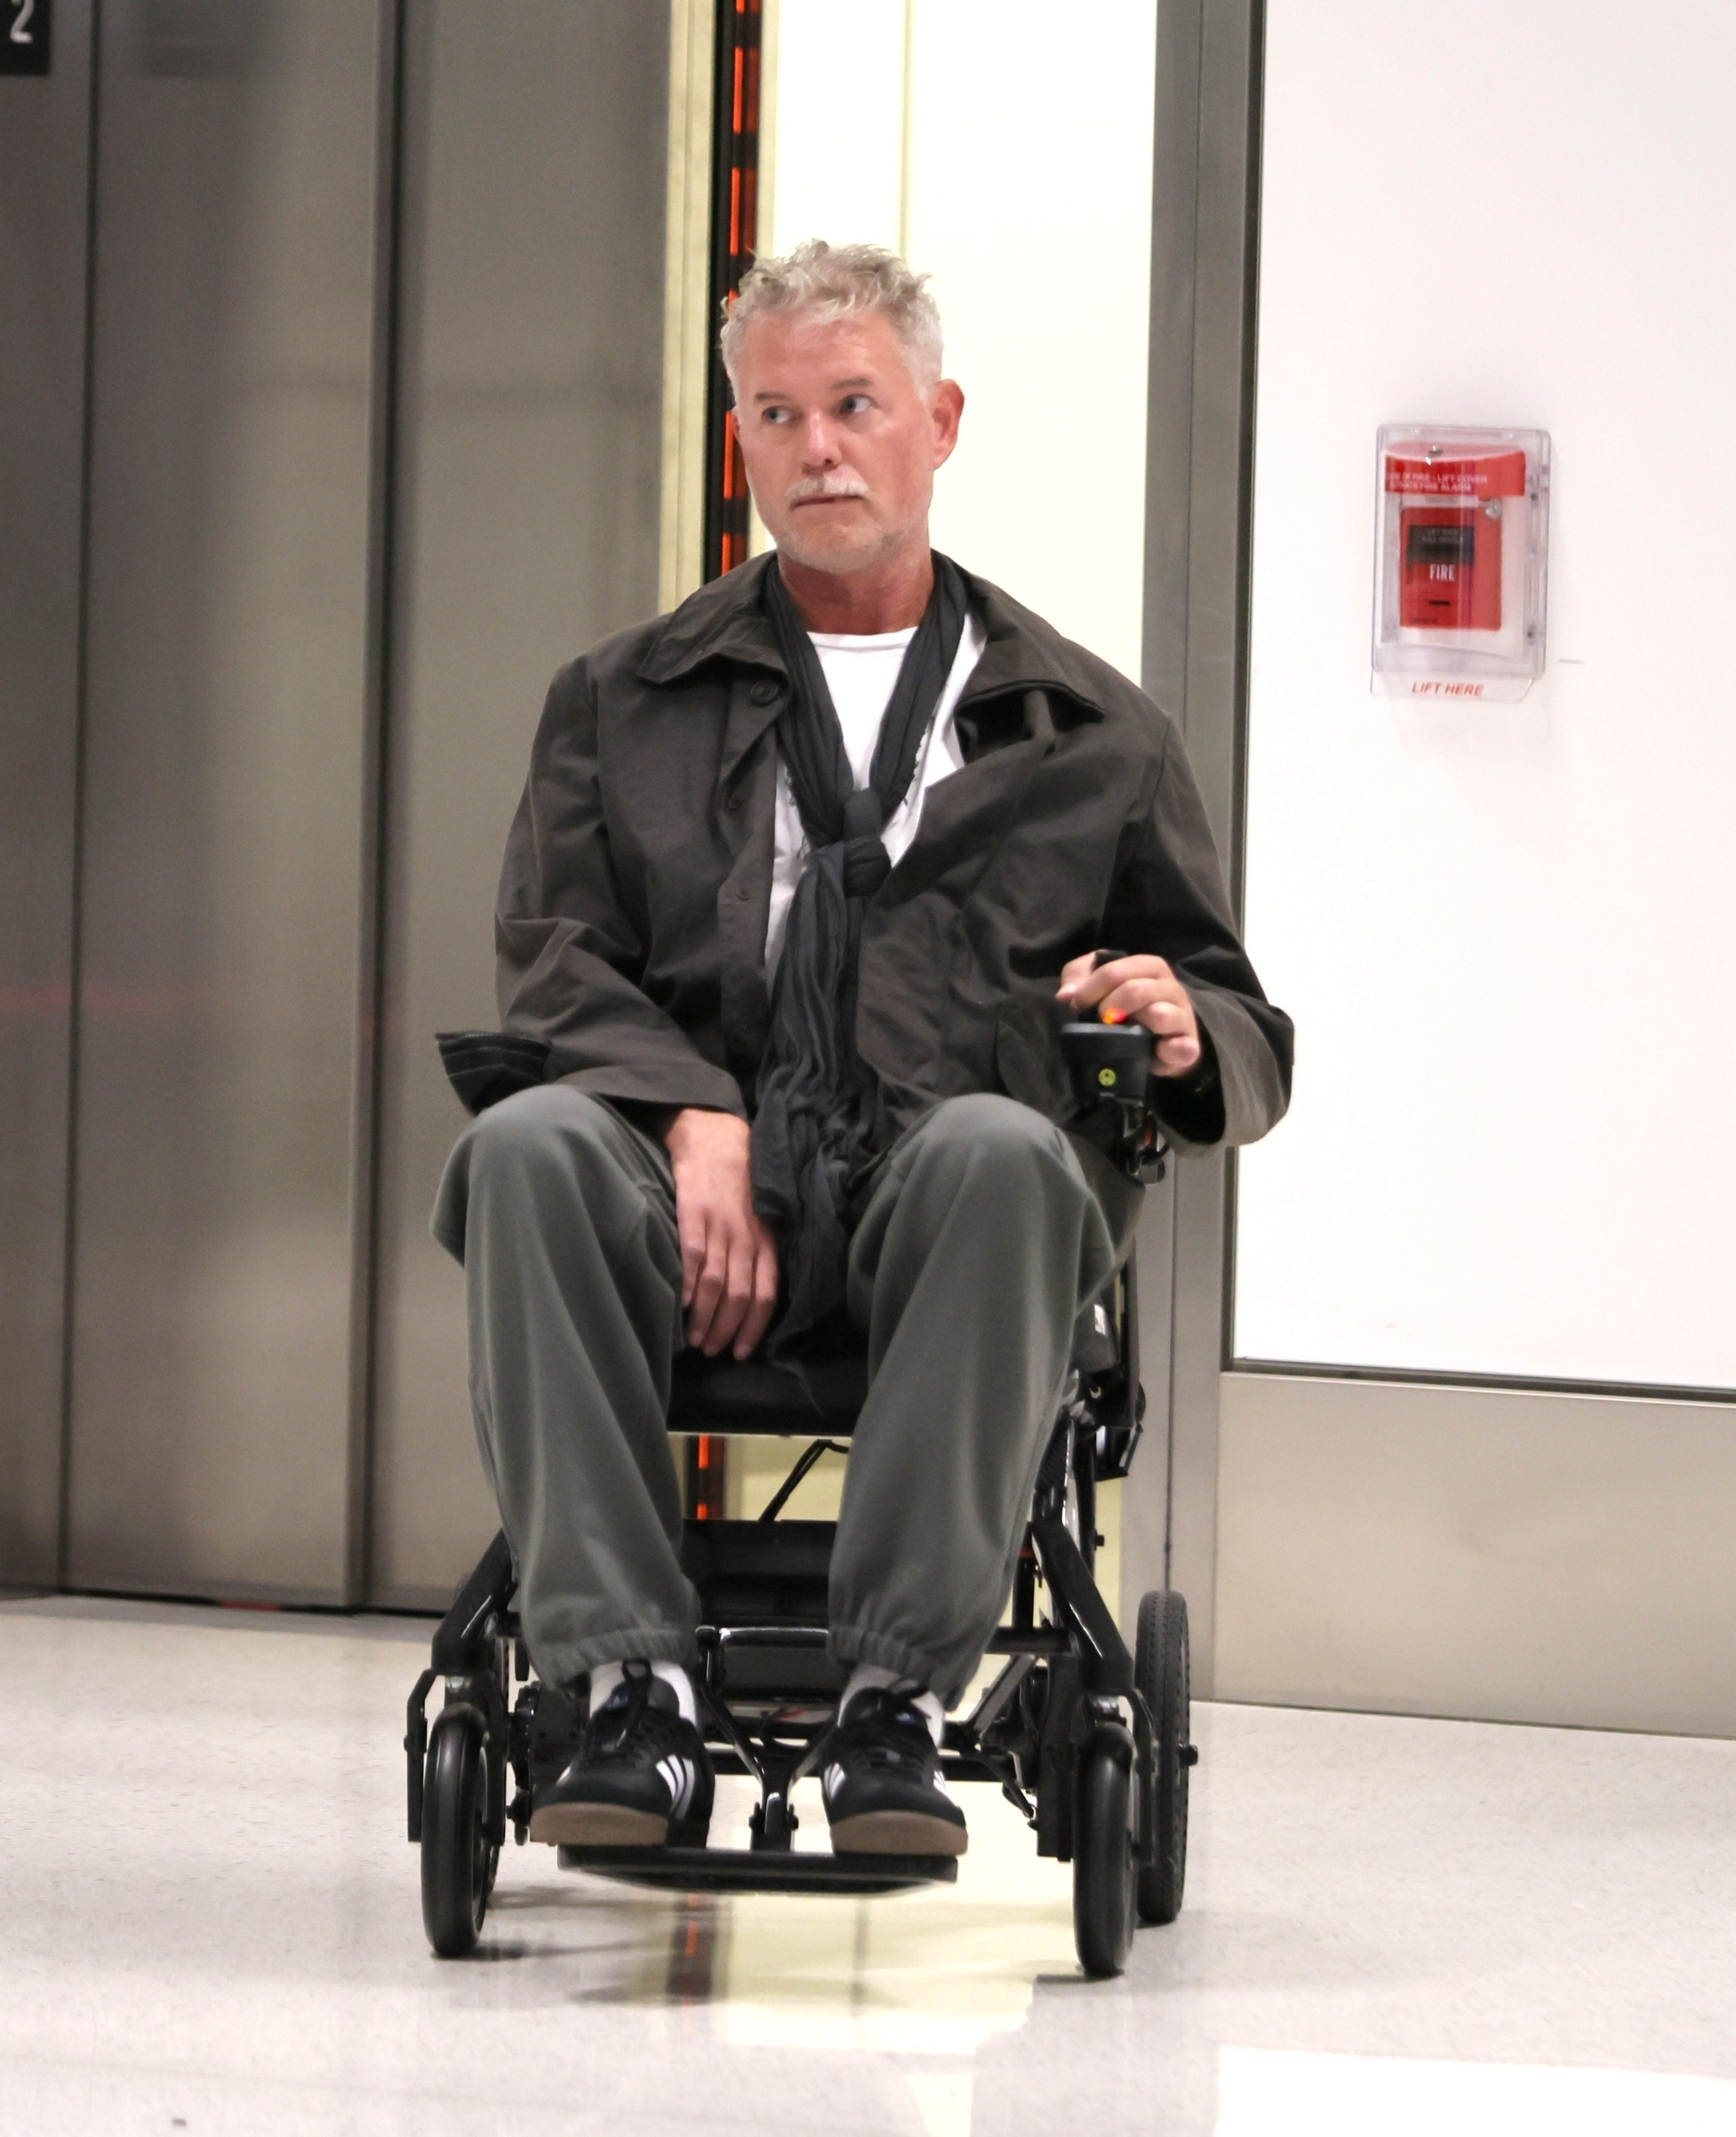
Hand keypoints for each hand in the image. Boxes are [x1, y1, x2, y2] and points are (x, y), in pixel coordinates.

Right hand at [662, 1109, 780, 1358]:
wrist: (713, 1135)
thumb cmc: (739, 1181)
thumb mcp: (762, 1215)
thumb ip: (760, 1251)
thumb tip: (755, 1296)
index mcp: (766, 1238)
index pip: (767, 1292)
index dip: (754, 1326)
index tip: (741, 1351)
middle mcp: (747, 1235)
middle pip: (741, 1295)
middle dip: (726, 1329)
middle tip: (711, 1350)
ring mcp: (720, 1224)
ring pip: (717, 1283)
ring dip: (705, 1317)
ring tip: (693, 1339)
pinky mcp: (694, 1212)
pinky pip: (693, 1256)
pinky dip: (689, 1285)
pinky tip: (682, 1304)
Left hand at [1057, 952, 1202, 1078]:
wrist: (1161, 1040)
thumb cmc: (1128, 1007)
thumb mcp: (1100, 985)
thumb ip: (1080, 978)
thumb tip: (1065, 995)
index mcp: (1149, 967)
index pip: (1116, 970)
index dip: (1091, 988)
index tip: (1076, 1004)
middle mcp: (1170, 987)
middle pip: (1136, 989)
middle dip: (1110, 1005)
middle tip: (1101, 1019)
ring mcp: (1182, 1016)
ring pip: (1161, 1014)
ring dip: (1138, 1024)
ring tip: (1127, 1032)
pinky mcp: (1188, 1045)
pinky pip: (1183, 1047)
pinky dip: (1170, 1049)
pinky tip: (1158, 1049)